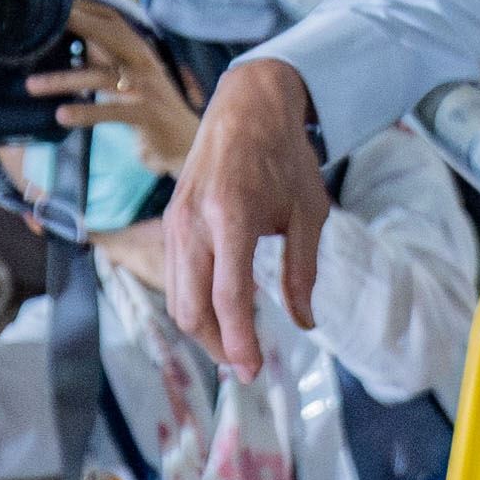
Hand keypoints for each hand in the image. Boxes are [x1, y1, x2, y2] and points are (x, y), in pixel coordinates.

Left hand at [31, 0, 200, 155]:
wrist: (186, 143)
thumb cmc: (149, 109)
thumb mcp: (127, 78)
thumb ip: (104, 59)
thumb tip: (68, 39)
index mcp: (138, 51)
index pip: (112, 20)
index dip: (84, 8)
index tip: (54, 0)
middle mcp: (144, 63)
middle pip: (111, 35)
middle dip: (79, 24)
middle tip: (44, 22)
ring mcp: (147, 88)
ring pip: (101, 77)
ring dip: (63, 80)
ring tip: (31, 85)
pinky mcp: (148, 115)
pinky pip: (111, 111)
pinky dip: (86, 112)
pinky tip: (61, 115)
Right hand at [167, 53, 338, 374]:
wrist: (246, 107)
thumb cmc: (283, 157)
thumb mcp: (309, 211)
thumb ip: (303, 271)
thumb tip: (305, 323)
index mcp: (232, 216)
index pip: (228, 297)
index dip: (240, 341)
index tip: (253, 371)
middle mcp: (194, 223)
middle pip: (191, 308)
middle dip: (217, 346)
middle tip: (247, 365)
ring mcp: (176, 222)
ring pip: (177, 298)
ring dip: (203, 330)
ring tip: (236, 344)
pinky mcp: (170, 222)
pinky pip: (176, 278)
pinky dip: (195, 304)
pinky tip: (223, 309)